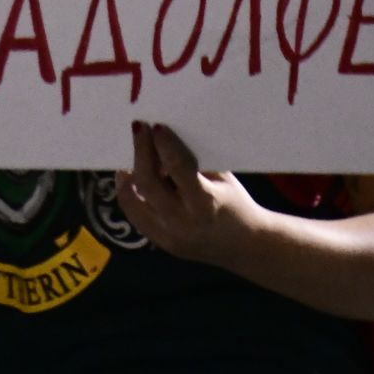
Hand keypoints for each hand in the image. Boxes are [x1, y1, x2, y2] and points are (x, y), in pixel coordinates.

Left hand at [114, 122, 261, 268]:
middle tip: (139, 129)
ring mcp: (168, 236)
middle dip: (140, 152)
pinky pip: (134, 214)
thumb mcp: (222, 179)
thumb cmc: (235, 204)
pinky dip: (130, 193)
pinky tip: (132, 178)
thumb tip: (163, 135)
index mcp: (206, 203)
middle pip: (147, 184)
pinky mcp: (160, 242)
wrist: (246, 247)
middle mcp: (183, 222)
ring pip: (130, 201)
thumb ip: (193, 161)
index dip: (164, 144)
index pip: (178, 169)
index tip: (156, 126)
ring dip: (127, 175)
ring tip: (130, 156)